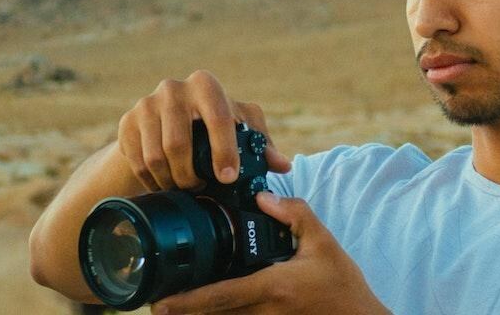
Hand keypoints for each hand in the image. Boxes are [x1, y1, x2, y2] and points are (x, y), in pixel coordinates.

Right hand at [118, 69, 290, 191]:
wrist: (165, 120)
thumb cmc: (213, 124)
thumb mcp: (239, 128)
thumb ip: (261, 144)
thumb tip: (282, 165)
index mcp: (206, 85)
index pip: (218, 118)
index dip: (224, 151)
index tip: (228, 178)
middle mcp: (173, 89)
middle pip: (179, 144)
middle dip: (192, 176)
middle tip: (201, 189)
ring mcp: (146, 104)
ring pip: (156, 157)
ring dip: (172, 181)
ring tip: (184, 187)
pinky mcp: (127, 122)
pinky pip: (138, 162)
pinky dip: (153, 180)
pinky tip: (164, 183)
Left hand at [150, 193, 389, 314]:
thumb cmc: (342, 283)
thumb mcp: (323, 241)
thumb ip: (294, 214)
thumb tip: (263, 196)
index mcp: (272, 286)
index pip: (221, 295)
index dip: (188, 301)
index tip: (161, 302)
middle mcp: (264, 311)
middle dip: (183, 312)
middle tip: (156, 303)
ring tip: (175, 308)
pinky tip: (211, 310)